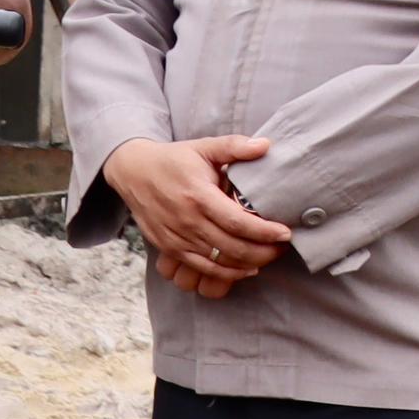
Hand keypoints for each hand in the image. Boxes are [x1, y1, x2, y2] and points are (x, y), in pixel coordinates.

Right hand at [103, 134, 287, 293]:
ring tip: (270, 255)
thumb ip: (234, 146)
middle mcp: (186, 220)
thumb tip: (266, 145)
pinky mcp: (169, 247)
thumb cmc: (172, 160)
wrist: (132, 172)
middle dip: (265, 251)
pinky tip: (246, 268)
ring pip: (221, 261)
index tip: (286, 233)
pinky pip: (203, 267)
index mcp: (197, 195)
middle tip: (283, 246)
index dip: (266, 232)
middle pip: (233, 247)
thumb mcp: (203, 147)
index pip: (238, 223)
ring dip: (250, 263)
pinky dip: (228, 273)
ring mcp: (176, 237)